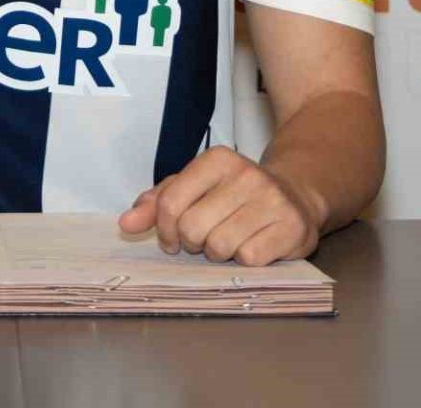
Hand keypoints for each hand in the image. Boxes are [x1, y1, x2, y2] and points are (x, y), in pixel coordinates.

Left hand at [117, 146, 322, 265]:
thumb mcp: (194, 188)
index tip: (171, 239)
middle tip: (205, 239)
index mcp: (217, 159)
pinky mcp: (292, 227)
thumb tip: (125, 224)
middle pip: (193, 228)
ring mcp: (271, 199)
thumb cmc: (233, 195)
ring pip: (220, 246)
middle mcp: (245, 173)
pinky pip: (249, 259)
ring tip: (230, 240)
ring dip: (219, 253)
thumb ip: (157, 203)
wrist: (295, 196)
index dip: (165, 229)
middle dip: (193, 243)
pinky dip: (245, 261)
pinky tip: (254, 245)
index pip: (171, 202)